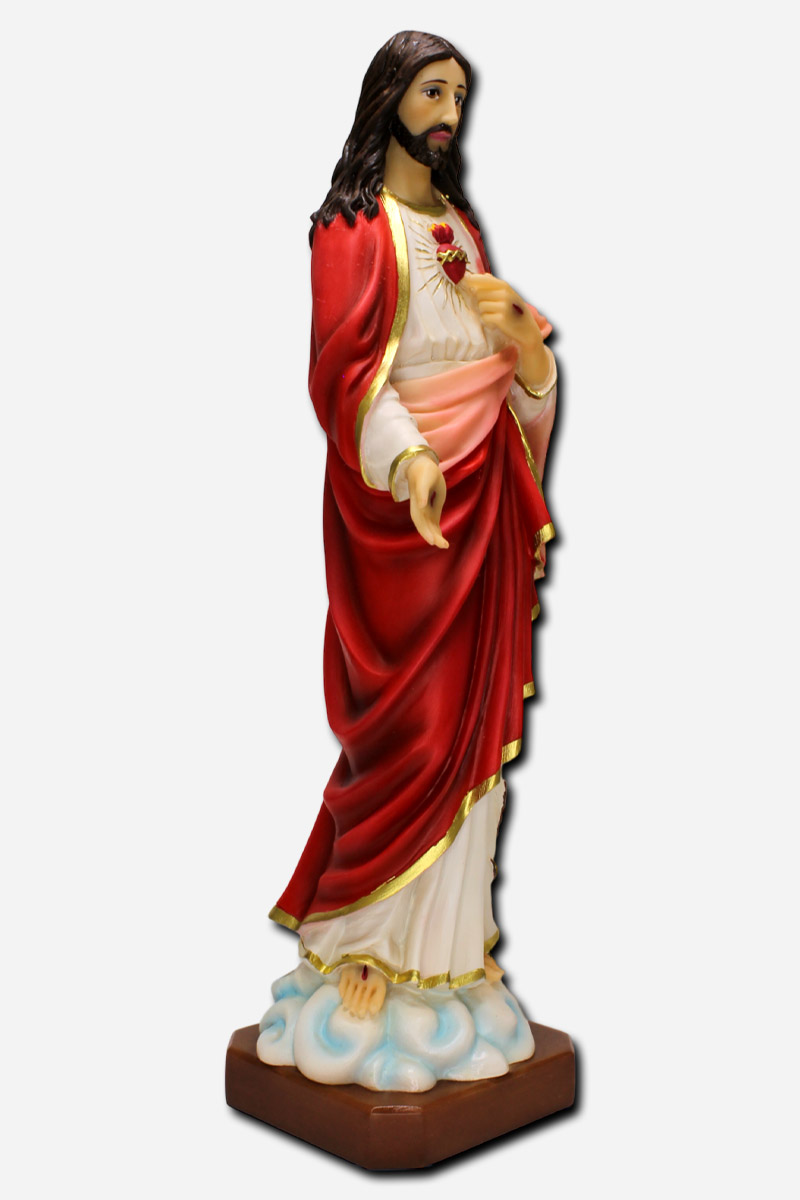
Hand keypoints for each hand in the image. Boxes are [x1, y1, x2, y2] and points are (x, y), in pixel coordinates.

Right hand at [406, 454, 448, 549]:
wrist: (420, 467)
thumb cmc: (425, 471)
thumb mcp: (426, 479)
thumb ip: (422, 492)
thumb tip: (421, 506)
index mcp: (417, 502)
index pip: (420, 519)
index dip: (425, 530)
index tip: (432, 541)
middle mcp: (419, 508)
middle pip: (423, 526)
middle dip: (432, 536)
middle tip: (443, 545)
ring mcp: (423, 510)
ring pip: (427, 526)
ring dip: (435, 536)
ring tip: (445, 545)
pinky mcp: (429, 510)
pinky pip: (432, 523)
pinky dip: (436, 531)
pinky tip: (442, 540)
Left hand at [461, 272, 549, 388]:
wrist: (527, 331)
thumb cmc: (515, 313)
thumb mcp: (508, 296)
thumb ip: (495, 286)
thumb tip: (482, 275)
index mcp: (505, 286)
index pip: (482, 279)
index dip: (471, 281)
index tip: (463, 283)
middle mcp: (505, 293)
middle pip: (478, 293)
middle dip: (479, 301)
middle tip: (489, 309)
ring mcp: (503, 306)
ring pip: (480, 306)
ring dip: (484, 313)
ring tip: (494, 317)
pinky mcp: (501, 319)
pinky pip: (484, 318)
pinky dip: (487, 322)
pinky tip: (495, 324)